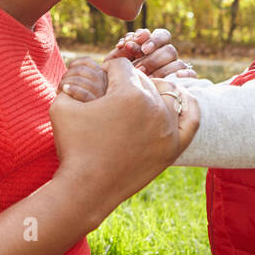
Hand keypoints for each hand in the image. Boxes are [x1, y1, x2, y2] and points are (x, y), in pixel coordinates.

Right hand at [49, 58, 198, 226]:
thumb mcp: (62, 104)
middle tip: (111, 97)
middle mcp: (154, 107)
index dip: (106, 71)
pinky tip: (182, 98)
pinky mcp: (174, 147)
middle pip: (143, 79)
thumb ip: (74, 77)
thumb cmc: (72, 145)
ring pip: (167, 93)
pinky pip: (192, 119)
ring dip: (151, 90)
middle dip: (125, 83)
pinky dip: (188, 104)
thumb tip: (88, 66)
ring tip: (134, 100)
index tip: (98, 84)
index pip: (121, 66)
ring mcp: (168, 128)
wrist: (86, 188)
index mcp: (130, 93)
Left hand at [58, 56, 107, 101]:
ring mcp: (100, 94)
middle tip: (60, 85)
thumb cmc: (87, 105)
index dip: (76, 62)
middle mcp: (103, 83)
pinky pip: (83, 93)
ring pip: (81, 80)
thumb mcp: (89, 87)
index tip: (69, 68)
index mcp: (102, 76)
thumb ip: (84, 77)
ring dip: (66, 82)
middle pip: (81, 70)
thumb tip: (71, 66)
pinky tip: (64, 91)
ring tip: (59, 90)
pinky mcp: (95, 105)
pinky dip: (72, 90)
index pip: (88, 61)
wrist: (94, 124)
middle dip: (67, 75)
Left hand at [108, 28, 196, 79]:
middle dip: (153, 59)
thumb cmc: (117, 79)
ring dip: (162, 70)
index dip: (154, 39)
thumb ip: (123, 49)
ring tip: (147, 79)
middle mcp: (167, 57)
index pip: (162, 35)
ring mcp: (175, 70)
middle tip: (139, 69)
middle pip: (169, 50)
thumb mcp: (116, 63)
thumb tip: (128, 41)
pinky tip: (175, 78)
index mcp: (154, 47)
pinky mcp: (183, 83)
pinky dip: (185, 74)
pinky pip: (191, 75)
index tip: (142, 48)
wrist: (122, 105)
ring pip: (178, 62)